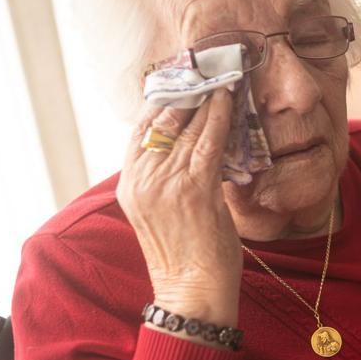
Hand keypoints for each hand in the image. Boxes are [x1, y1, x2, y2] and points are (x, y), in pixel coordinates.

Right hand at [117, 89, 241, 324]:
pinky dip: (221, 117)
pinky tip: (230, 101)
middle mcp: (141, 179)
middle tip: (207, 66)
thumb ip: (168, 176)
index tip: (182, 75)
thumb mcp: (164, 209)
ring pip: (188, 125)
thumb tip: (192, 141)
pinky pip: (208, 142)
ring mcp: (165, 183)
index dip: (163, 97)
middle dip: (187, 89)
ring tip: (223, 76)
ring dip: (208, 97)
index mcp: (130, 183)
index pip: (142, 126)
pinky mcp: (193, 189)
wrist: (191, 292)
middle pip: (163, 118)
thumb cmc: (185, 254)